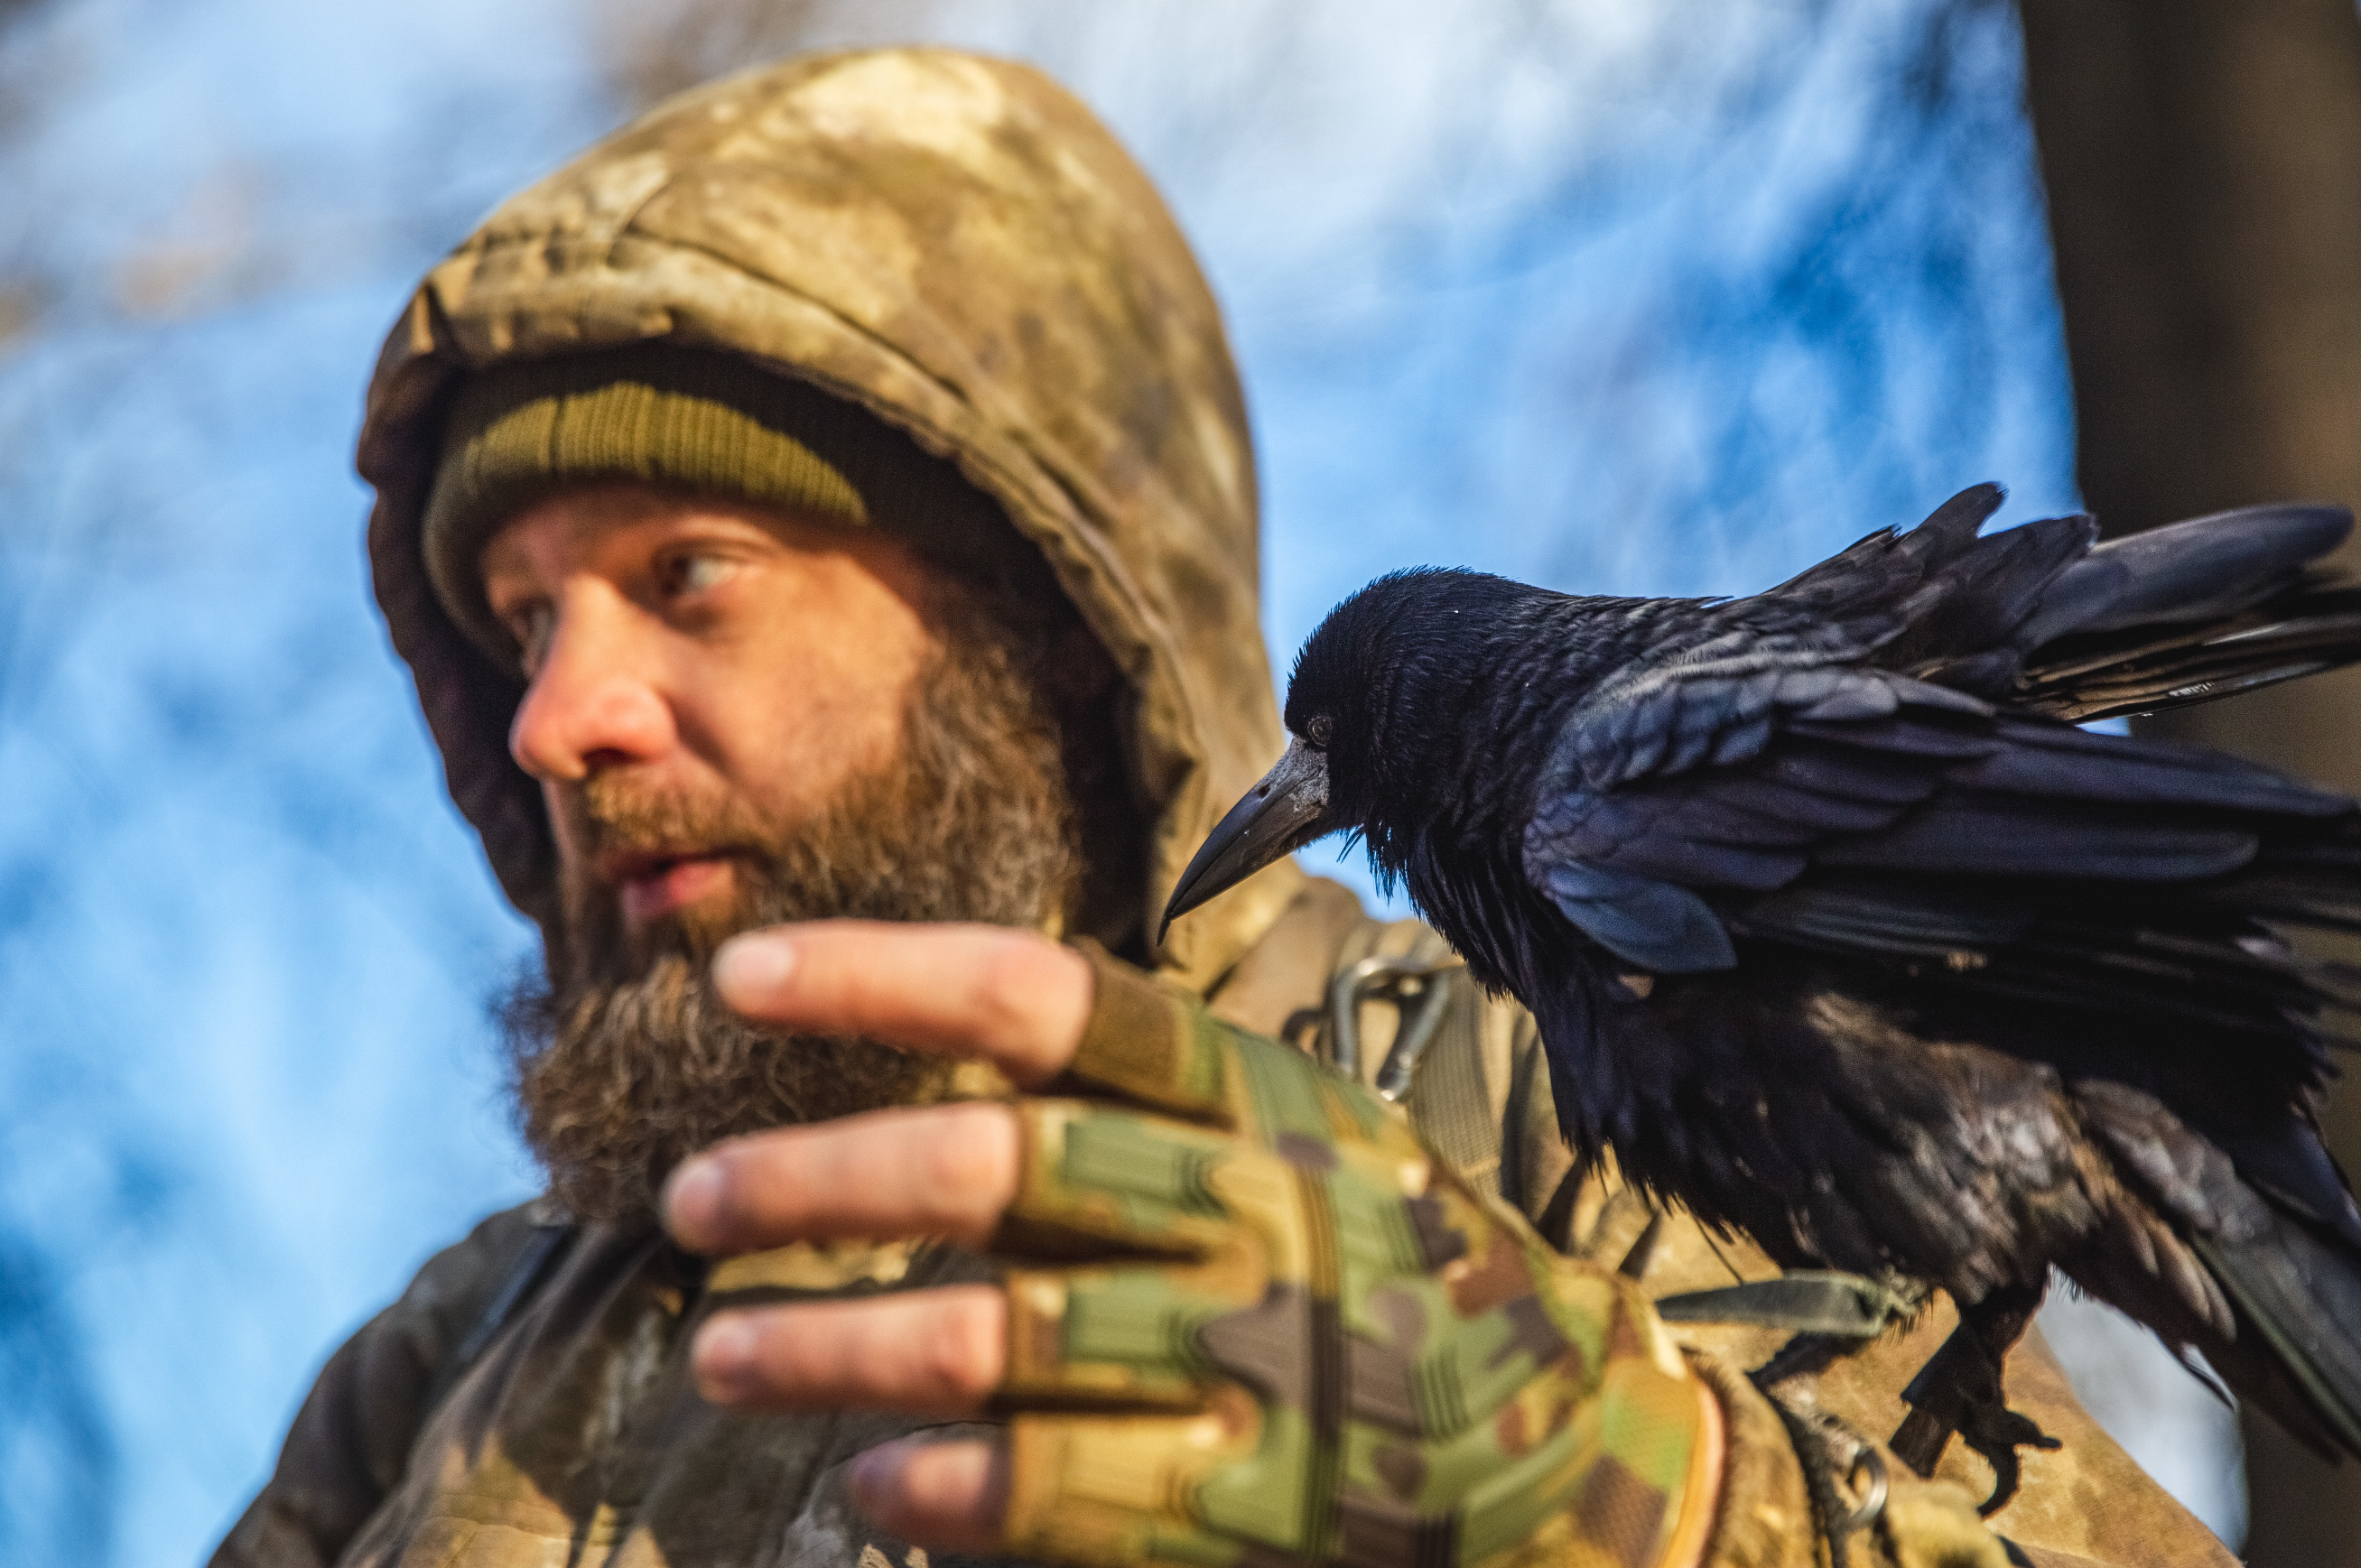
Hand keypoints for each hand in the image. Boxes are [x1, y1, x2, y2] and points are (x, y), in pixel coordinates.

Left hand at [659, 921, 1724, 1567]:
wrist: (1561, 1433)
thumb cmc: (1385, 1257)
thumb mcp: (1299, 1133)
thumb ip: (1151, 1097)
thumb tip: (933, 1052)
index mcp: (1252, 1096)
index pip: (1046, 1002)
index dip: (885, 976)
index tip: (738, 974)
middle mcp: (1248, 1205)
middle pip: (995, 1164)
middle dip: (819, 1178)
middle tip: (685, 1198)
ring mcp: (1250, 1357)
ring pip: (995, 1337)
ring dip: (833, 1344)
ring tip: (720, 1346)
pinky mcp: (1249, 1500)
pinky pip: (1055, 1491)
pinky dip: (942, 1488)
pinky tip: (867, 1486)